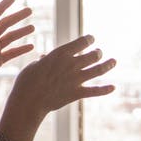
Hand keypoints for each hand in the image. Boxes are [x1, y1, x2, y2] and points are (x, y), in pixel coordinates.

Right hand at [0, 35, 116, 140]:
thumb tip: (46, 58)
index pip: (82, 42)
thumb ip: (45, 61)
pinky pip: (95, 91)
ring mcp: (76, 79)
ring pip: (98, 69)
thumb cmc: (27, 81)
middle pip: (93, 55)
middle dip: (98, 52)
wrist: (28, 100)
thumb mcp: (34, 65)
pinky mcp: (77, 93)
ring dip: (108, 65)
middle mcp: (71, 64)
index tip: (91, 39)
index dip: (89, 39)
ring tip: (113, 61)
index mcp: (61, 54)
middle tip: (98, 52)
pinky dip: (105, 89)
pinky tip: (113, 88)